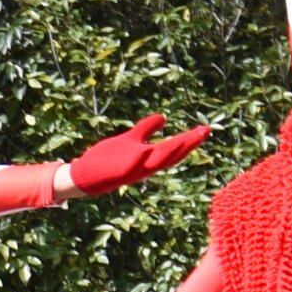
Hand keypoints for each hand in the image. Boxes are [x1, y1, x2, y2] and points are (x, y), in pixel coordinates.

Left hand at [63, 116, 212, 196]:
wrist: (86, 175)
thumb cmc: (108, 159)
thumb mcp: (130, 139)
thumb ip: (146, 128)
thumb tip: (163, 117)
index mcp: (149, 157)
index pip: (173, 148)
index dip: (189, 139)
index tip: (205, 129)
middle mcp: (144, 165)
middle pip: (170, 155)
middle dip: (187, 144)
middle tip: (204, 132)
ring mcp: (132, 170)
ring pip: (154, 162)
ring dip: (169, 152)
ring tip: (184, 140)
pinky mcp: (117, 172)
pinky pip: (128, 167)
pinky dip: (136, 160)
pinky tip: (144, 151)